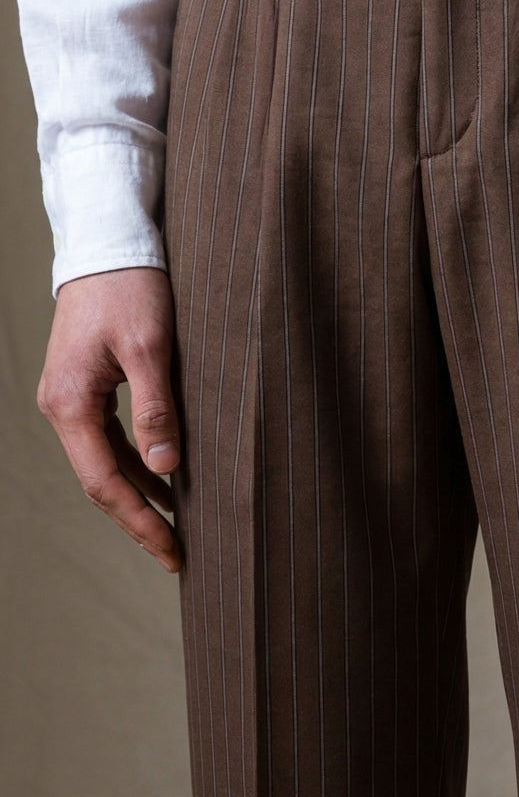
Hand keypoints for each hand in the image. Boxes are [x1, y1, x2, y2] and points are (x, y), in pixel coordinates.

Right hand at [37, 267, 182, 572]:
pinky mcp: (86, 386)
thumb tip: (167, 466)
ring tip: (176, 524)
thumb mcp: (150, 346)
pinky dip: (135, 462)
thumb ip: (156, 407)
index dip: (140, 521)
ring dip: (139, 493)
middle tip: (178, 552)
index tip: (173, 551)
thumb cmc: (130, 288)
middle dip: (139, 518)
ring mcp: (71, 398)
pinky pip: (108, 439)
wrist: (108, 245)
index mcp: (71, 404)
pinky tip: (164, 475)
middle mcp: (62, 407)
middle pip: (101, 481)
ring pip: (104, 462)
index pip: (107, 483)